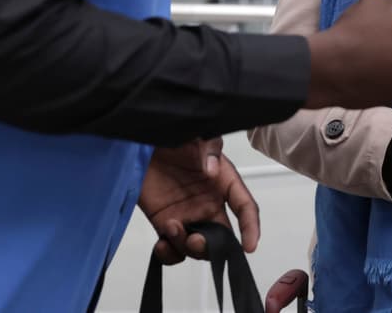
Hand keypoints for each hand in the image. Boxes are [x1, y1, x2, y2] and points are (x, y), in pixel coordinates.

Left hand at [139, 140, 258, 264]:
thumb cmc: (172, 136)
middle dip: (213, 247)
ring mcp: (187, 216)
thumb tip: (212, 170)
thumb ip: (208, 149)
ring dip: (186, 247)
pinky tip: (161, 245)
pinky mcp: (166, 223)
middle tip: (196, 241)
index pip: (245, 208)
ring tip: (171, 227)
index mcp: (223, 182)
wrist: (140, 143)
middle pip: (222, 237)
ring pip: (197, 247)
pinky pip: (173, 249)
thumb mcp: (197, 135)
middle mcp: (208, 203)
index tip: (249, 245)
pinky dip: (169, 255)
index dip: (251, 227)